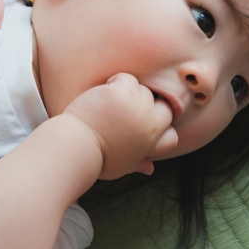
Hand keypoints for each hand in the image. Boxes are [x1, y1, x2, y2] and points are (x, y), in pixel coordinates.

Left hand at [63, 73, 178, 178]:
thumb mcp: (121, 166)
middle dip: (148, 106)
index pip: (172, 135)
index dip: (162, 128)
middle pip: (165, 108)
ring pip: (143, 90)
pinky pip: (125, 79)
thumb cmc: (95, 158)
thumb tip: (150, 169)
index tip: (145, 125)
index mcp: (151, 144)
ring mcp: (138, 107)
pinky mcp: (123, 93)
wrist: (77, 146)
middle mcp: (150, 125)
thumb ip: (138, 163)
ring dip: (127, 93)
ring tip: (107, 105)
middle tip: (125, 109)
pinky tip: (100, 95)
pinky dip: (114, 82)